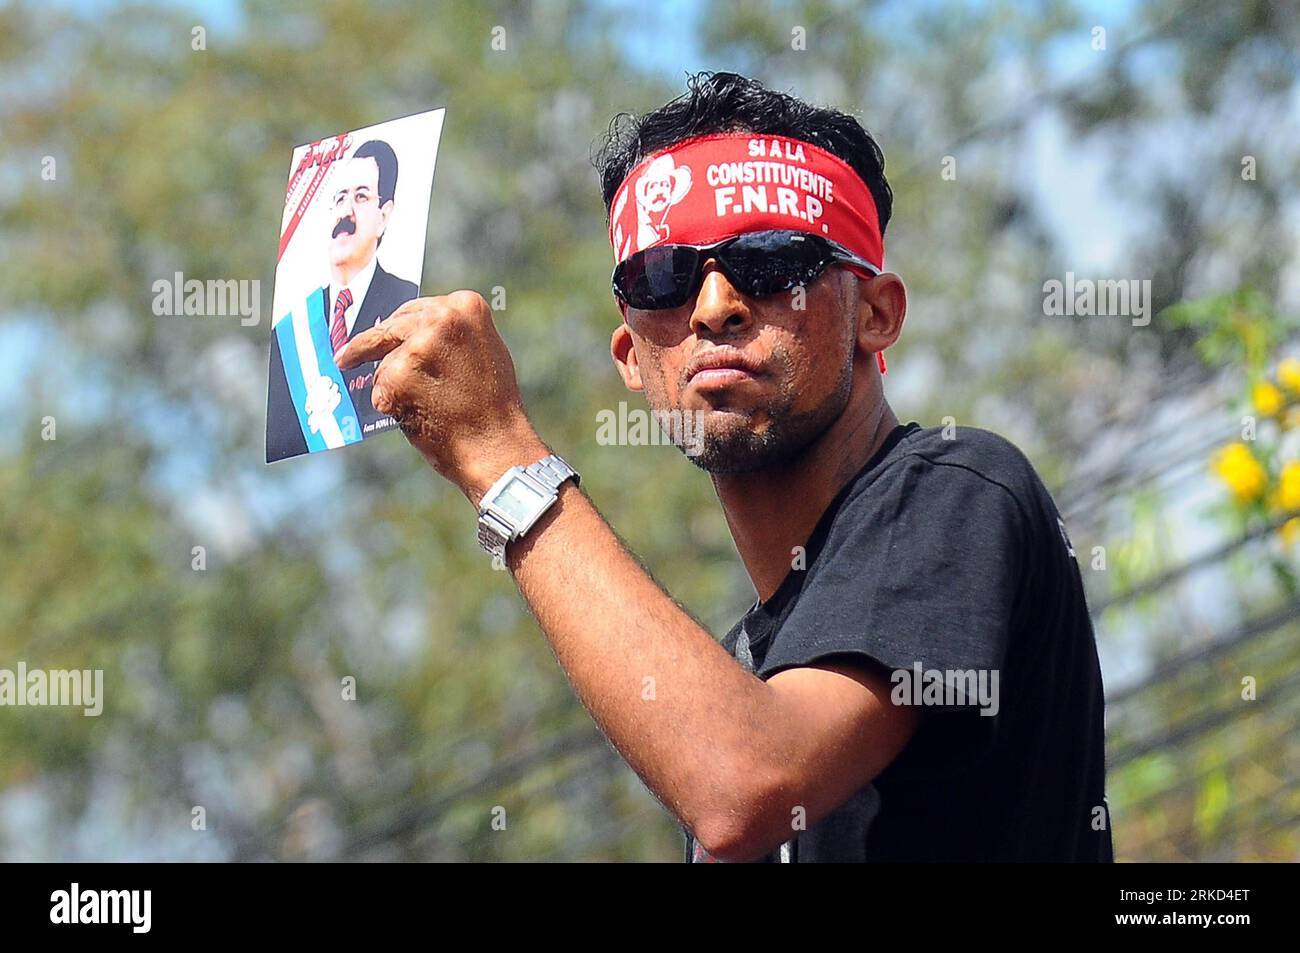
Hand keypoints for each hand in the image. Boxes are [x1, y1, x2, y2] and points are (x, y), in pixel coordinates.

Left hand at [334, 290, 548, 499]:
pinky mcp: (398, 375)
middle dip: (371, 344)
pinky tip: (417, 417)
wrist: (495, 447)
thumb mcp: (482, 352)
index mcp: (466, 305)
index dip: (397, 325)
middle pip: (391, 326)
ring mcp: (418, 345)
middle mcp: (442, 317)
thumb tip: (413, 336)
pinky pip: (379, 389)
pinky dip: (390, 406)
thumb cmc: (492, 407)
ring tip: (424, 407)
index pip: (417, 309)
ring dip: (390, 384)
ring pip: (383, 359)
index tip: (381, 331)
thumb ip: (450, 336)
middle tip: (347, 357)